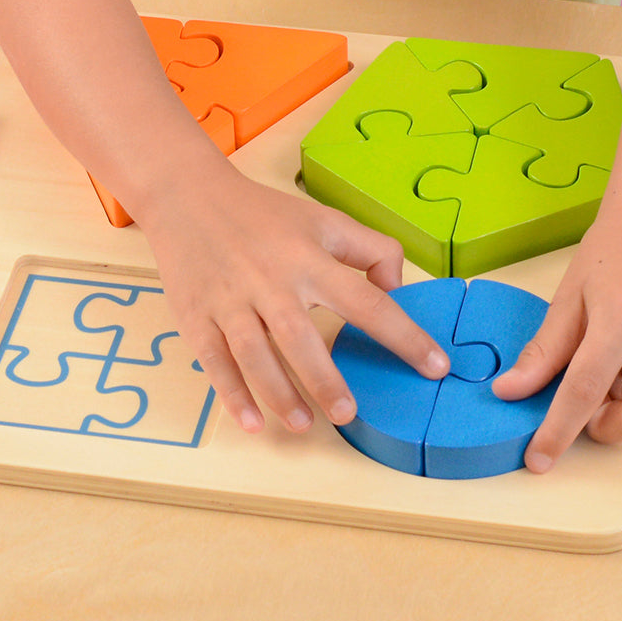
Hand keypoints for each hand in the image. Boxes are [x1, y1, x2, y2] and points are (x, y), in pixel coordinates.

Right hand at [137, 164, 450, 433]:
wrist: (187, 196)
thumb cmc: (262, 214)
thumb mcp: (323, 219)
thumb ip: (370, 249)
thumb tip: (396, 289)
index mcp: (308, 259)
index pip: (366, 302)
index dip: (404, 336)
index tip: (434, 366)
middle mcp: (270, 282)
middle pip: (301, 338)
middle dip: (325, 380)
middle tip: (348, 414)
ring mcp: (229, 302)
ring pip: (255, 355)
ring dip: (279, 394)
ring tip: (304, 424)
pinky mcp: (196, 317)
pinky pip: (214, 362)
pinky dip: (232, 395)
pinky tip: (252, 422)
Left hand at [492, 188, 621, 471]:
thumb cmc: (615, 247)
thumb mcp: (569, 296)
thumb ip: (544, 351)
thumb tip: (511, 391)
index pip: (585, 392)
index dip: (557, 431)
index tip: (538, 459)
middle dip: (599, 430)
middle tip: (572, 411)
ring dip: (617, 403)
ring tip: (599, 362)